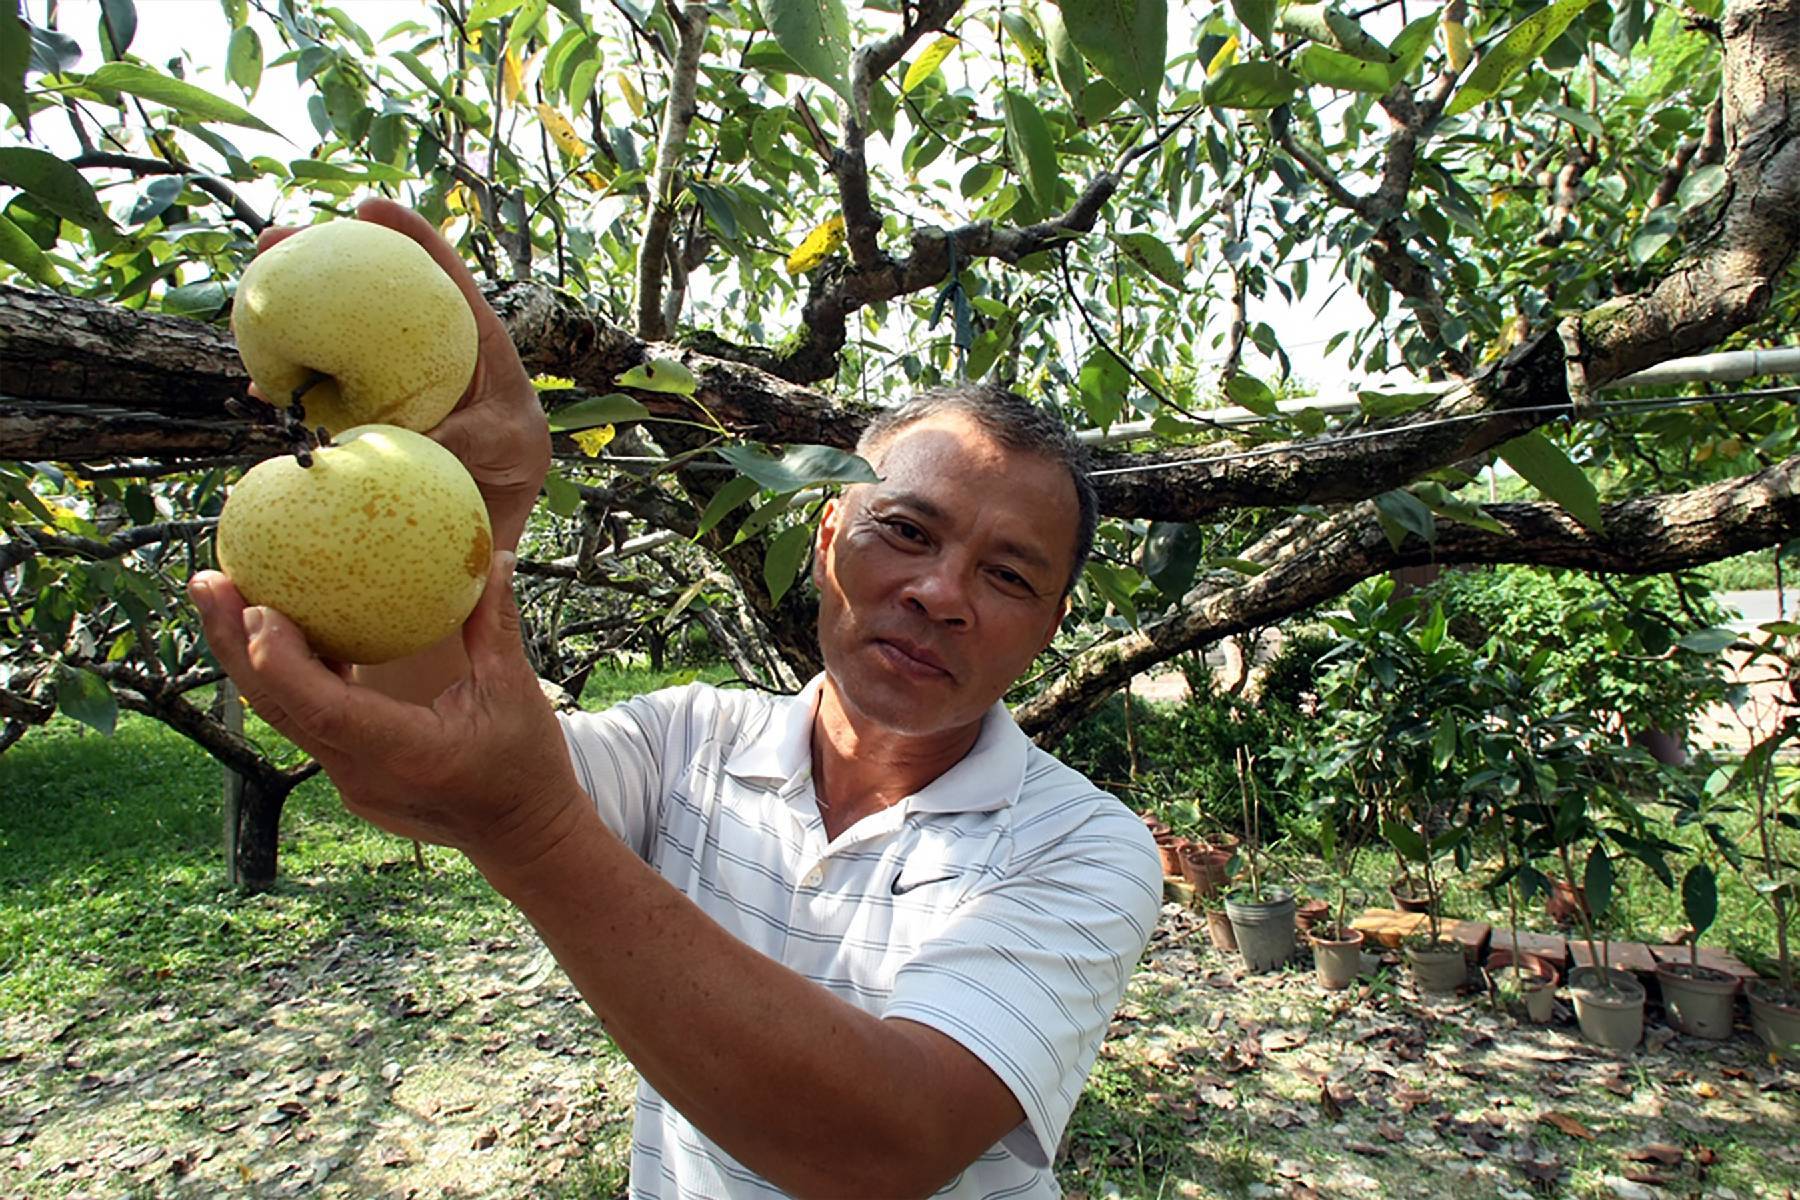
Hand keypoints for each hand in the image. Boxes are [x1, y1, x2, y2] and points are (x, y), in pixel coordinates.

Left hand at [188, 553, 584, 872]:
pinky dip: (282, 674)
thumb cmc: (525, 765)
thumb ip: (494, 625)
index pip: (326, 710)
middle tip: (206, 580)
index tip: (256, 608)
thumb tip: (491, 557)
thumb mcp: (516, 692)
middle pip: (279, 707)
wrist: (519, 835)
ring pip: (282, 713)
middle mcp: (362, 773)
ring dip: (246, 656)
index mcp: (406, 754)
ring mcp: (348, 779)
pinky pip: (303, 719)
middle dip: (232, 643)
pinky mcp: (347, 775)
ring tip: (220, 592)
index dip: (284, 662)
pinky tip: (272, 627)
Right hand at [251, 198, 551, 550]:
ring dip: (292, 308)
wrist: (492, 498)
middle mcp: (421, 343)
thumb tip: (422, 441)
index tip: (368, 207)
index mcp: (469, 335)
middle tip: (274, 240)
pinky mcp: (363, 405)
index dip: (408, 234)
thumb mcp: (505, 442)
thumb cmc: (513, 457)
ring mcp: (387, 370)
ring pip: (336, 329)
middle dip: (321, 255)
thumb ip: (471, 434)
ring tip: (252, 290)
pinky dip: (291, 383)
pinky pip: (323, 388)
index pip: (442, 273)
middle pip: (373, 286)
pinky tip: (259, 385)